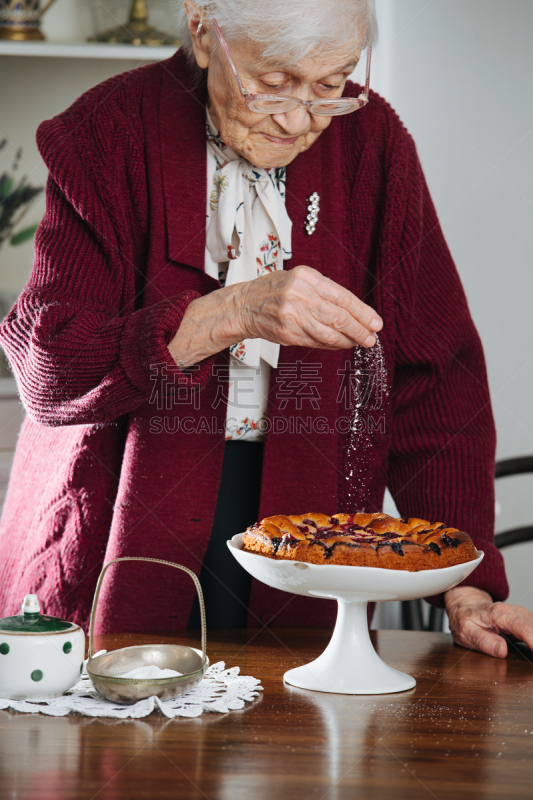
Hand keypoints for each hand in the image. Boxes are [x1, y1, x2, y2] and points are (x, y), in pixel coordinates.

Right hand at [239, 265, 381, 349]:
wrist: (244, 305)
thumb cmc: (274, 291)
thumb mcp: (299, 280)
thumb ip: (324, 292)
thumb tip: (354, 311)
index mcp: (306, 277)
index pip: (343, 297)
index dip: (362, 312)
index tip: (375, 322)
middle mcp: (300, 295)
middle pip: (339, 317)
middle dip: (359, 329)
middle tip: (371, 338)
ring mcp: (292, 316)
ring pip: (329, 333)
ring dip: (348, 340)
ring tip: (359, 343)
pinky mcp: (287, 333)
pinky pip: (316, 342)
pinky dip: (331, 344)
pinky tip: (340, 344)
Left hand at [444, 585, 532, 657]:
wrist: (464, 605)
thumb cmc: (465, 619)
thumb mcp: (467, 632)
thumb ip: (484, 641)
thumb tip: (502, 650)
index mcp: (498, 614)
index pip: (522, 628)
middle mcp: (511, 610)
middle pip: (532, 627)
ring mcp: (518, 613)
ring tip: (532, 653)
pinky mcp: (522, 618)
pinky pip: (532, 626)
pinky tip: (532, 646)